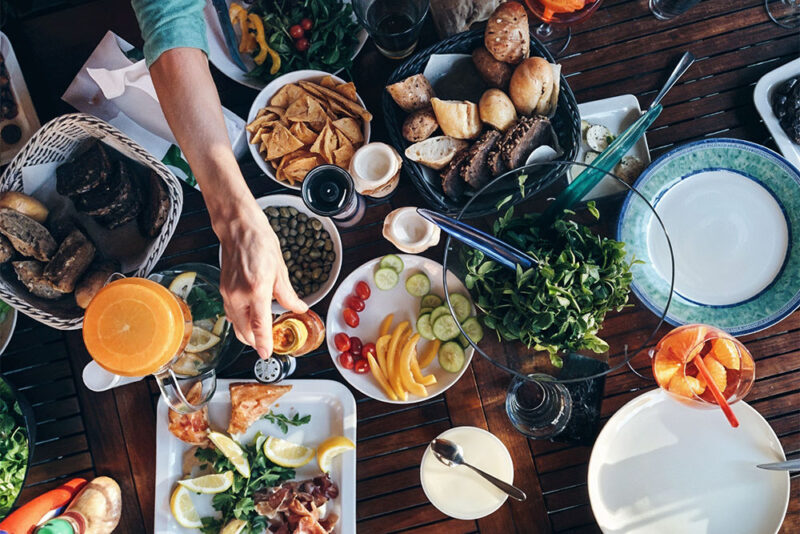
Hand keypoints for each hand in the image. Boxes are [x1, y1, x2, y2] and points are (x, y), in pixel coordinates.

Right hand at [217, 206, 307, 357]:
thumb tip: (299, 308)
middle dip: (256, 342)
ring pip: (236, 324)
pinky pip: (231, 313)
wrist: (238, 229)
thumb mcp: (280, 270)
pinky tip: (251, 318)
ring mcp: (228, 293)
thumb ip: (288, 295)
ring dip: (248, 332)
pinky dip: (240, 320)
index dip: (263, 342)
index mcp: (256, 289)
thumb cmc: (260, 243)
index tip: (267, 354)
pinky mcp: (223, 290)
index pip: (259, 325)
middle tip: (269, 344)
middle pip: (244, 331)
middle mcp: (238, 294)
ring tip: (262, 333)